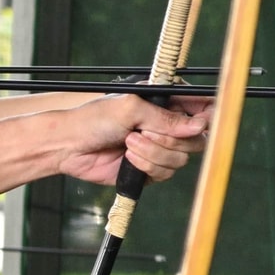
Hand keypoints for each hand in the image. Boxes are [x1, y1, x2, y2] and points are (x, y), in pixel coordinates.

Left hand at [13, 90, 196, 186]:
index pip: (201, 107)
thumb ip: (164, 118)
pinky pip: (165, 173)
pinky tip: (128, 158)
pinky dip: (147, 167)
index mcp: (165, 101)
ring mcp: (159, 147)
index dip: (205, 117)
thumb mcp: (130, 109)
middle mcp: (166, 124)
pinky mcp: (150, 167)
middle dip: (169, 139)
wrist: (69, 146)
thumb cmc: (94, 119)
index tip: (200, 123)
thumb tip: (197, 126)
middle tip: (143, 133)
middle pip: (195, 139)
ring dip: (153, 153)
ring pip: (180, 159)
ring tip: (128, 143)